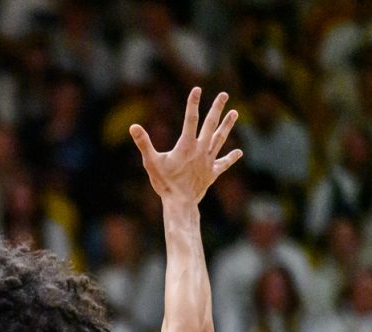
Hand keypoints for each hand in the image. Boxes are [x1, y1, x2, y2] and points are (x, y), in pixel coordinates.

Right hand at [130, 87, 241, 203]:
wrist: (180, 203)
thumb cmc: (164, 183)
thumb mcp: (151, 162)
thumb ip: (143, 143)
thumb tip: (133, 127)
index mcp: (186, 145)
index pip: (190, 119)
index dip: (193, 103)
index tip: (197, 89)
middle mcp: (201, 150)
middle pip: (210, 125)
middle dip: (217, 109)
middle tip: (224, 95)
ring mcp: (208, 161)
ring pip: (220, 139)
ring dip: (227, 126)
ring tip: (235, 113)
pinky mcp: (212, 172)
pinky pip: (223, 163)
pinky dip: (230, 158)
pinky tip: (238, 152)